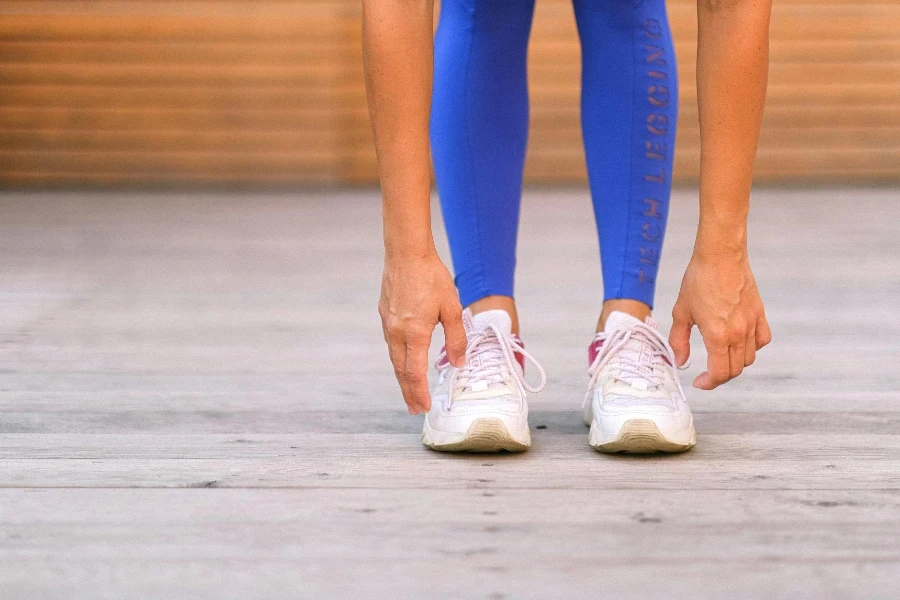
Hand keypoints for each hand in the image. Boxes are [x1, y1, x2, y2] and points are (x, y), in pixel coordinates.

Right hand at [379, 250, 466, 414]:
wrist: (406, 253)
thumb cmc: (431, 277)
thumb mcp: (452, 308)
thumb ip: (456, 338)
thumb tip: (458, 363)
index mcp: (414, 333)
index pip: (415, 373)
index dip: (419, 392)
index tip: (425, 407)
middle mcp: (396, 332)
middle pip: (401, 371)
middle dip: (408, 392)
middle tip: (414, 408)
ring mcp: (388, 323)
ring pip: (394, 358)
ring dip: (402, 377)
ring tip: (410, 390)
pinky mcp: (385, 314)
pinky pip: (391, 343)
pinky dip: (398, 358)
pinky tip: (405, 360)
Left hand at [669, 251, 771, 388]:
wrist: (720, 255)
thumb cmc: (698, 280)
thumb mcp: (681, 312)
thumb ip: (679, 341)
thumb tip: (681, 362)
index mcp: (717, 335)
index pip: (720, 373)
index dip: (709, 383)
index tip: (699, 382)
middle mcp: (738, 333)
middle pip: (735, 369)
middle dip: (720, 376)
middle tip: (706, 373)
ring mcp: (751, 323)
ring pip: (749, 358)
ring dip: (735, 363)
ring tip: (719, 357)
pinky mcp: (759, 313)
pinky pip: (762, 340)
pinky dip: (752, 347)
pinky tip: (739, 343)